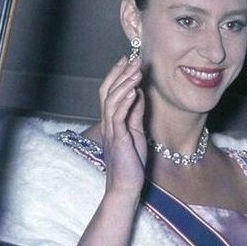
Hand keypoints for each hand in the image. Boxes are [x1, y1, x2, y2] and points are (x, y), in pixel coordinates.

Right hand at [99, 55, 145, 197]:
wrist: (125, 186)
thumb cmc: (131, 162)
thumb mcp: (136, 132)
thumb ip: (136, 112)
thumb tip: (138, 92)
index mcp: (111, 121)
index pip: (109, 91)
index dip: (116, 74)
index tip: (127, 59)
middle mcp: (107, 123)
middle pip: (107, 91)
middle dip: (120, 73)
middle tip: (133, 58)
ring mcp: (111, 131)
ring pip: (112, 101)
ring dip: (125, 84)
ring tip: (136, 71)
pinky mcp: (118, 139)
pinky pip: (119, 117)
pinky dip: (126, 102)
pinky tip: (134, 91)